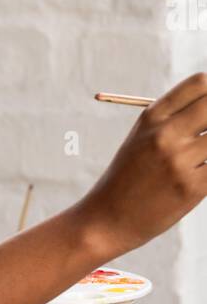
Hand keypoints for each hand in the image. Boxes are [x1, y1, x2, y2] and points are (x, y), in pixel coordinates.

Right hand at [75, 71, 206, 256]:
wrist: (107, 219)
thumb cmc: (129, 177)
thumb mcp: (141, 138)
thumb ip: (174, 119)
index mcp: (151, 117)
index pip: (201, 84)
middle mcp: (165, 134)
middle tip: (206, 137)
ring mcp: (179, 161)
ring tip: (201, 156)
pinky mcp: (192, 188)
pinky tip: (200, 174)